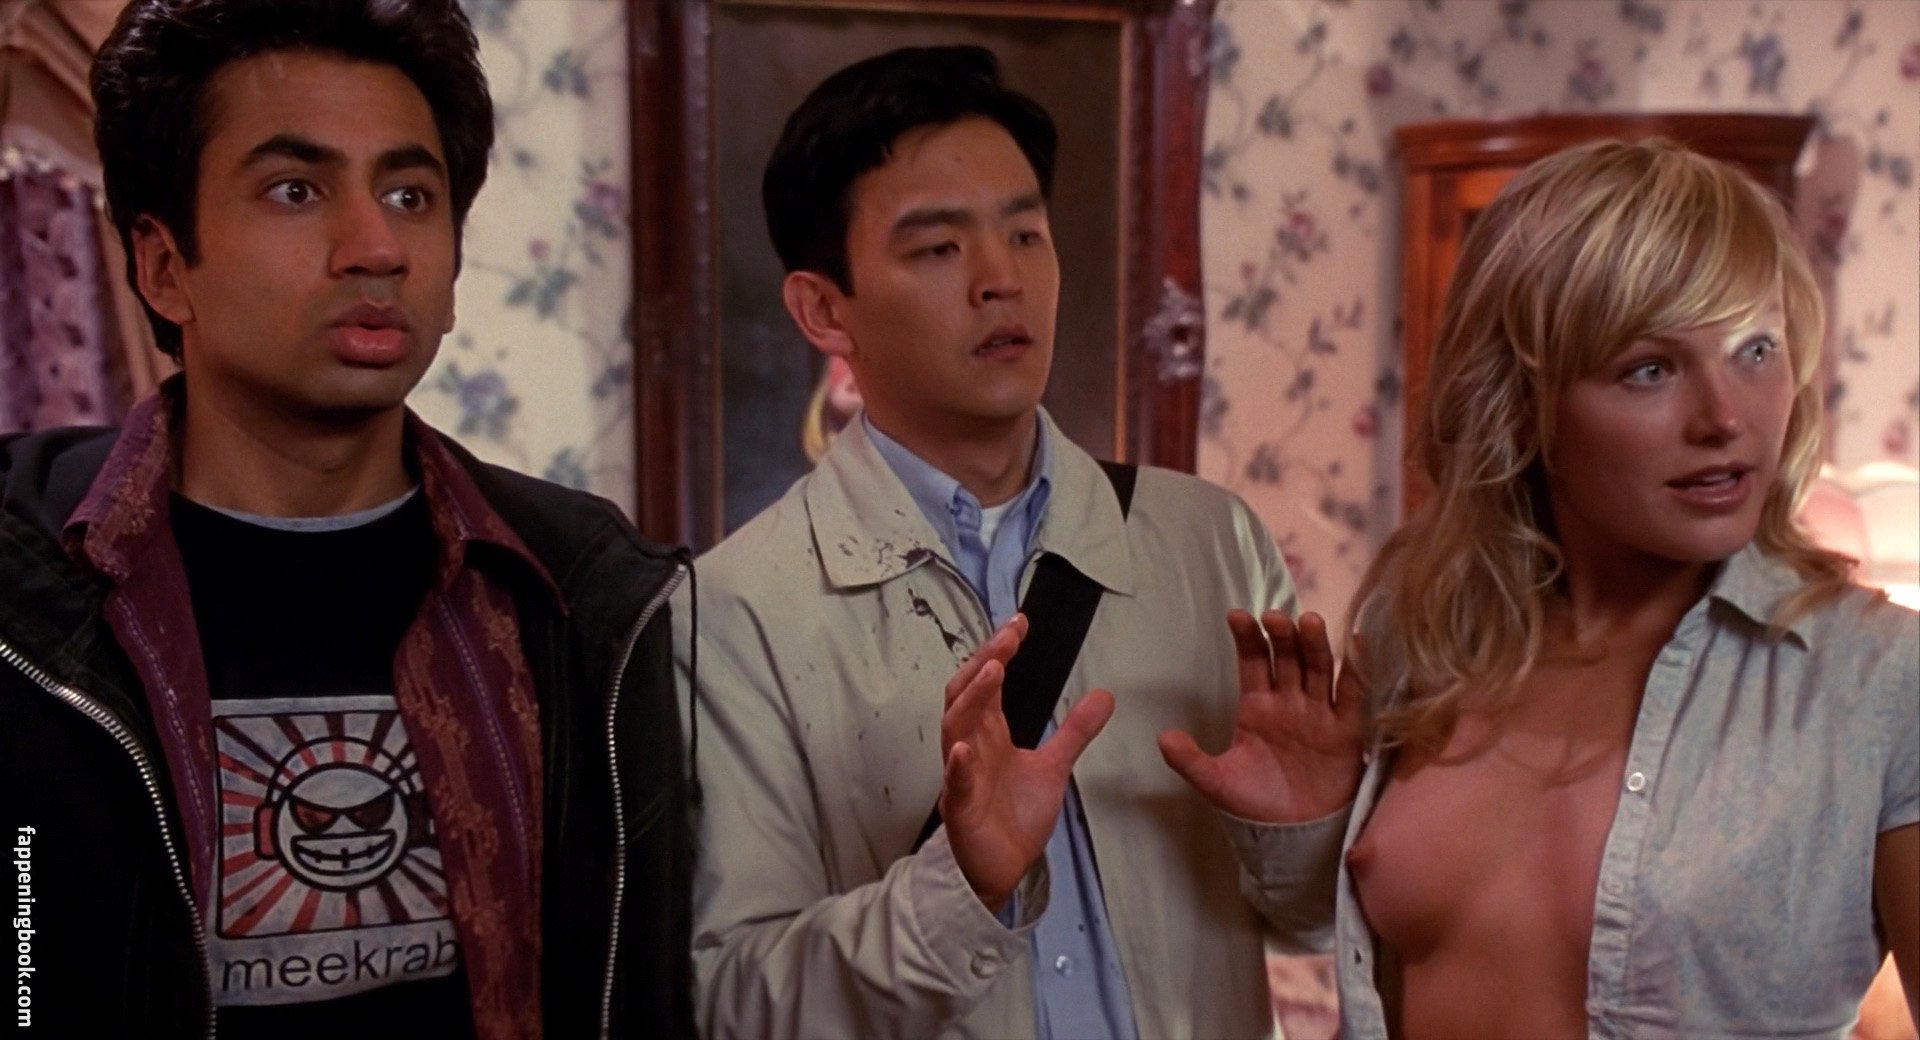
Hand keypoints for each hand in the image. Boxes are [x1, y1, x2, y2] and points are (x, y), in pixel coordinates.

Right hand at [938, 614, 1115, 912]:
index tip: (1019, 624)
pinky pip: (955, 783)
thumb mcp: (1053, 767)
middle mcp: (970, 746)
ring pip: (955, 727)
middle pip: (966, 693)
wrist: (1000, 870)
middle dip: (984, 662)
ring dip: (972, 698)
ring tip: (992, 670)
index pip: (987, 682)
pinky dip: (958, 765)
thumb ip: (1074, 731)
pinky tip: (963, 749)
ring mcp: (962, 776)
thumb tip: (1105, 696)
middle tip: (1007, 636)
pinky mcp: (962, 809)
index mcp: (988, 734)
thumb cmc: (1013, 817)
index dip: (1000, 651)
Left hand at [1158, 610, 1364, 824]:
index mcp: (1256, 706)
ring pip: (1318, 668)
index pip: (1252, 662)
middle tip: (1274, 617)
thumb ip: (1190, 761)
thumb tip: (1162, 738)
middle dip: (1281, 636)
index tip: (1236, 616)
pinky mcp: (1346, 730)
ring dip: (1314, 645)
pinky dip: (1356, 670)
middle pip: (1287, 658)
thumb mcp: (1217, 782)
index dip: (1247, 639)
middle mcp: (1289, 701)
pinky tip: (1355, 643)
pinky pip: (1352, 695)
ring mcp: (1318, 712)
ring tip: (1308, 622)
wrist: (1295, 838)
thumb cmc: (1256, 806)